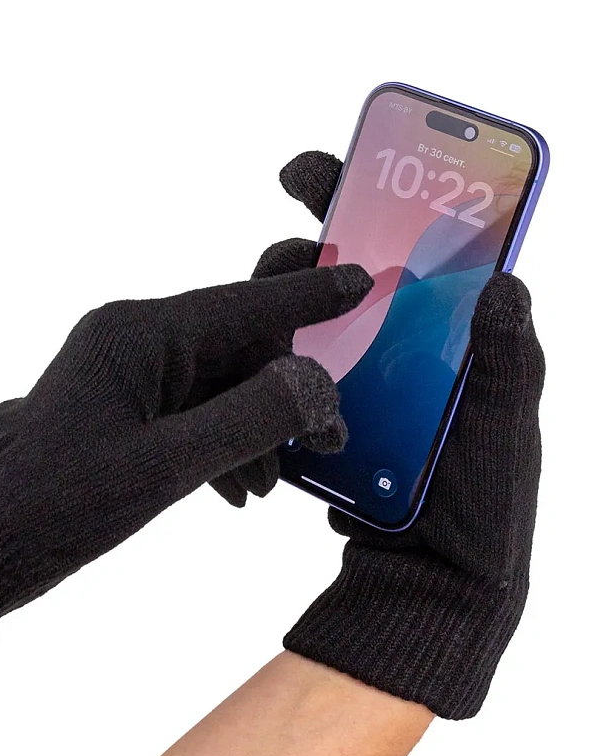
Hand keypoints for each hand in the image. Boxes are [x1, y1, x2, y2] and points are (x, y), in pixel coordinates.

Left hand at [0, 261, 370, 662]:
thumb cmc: (60, 503)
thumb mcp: (165, 467)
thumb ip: (249, 420)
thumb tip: (317, 387)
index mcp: (138, 334)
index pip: (243, 304)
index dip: (308, 294)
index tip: (361, 280)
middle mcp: (133, 340)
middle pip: (236, 346)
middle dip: (285, 391)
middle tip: (329, 437)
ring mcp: (127, 373)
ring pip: (218, 383)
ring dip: (253, 428)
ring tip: (266, 487)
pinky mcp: (124, 406)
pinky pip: (192, 408)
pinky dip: (222, 441)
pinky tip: (236, 489)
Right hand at [278, 151, 545, 718]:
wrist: (427, 583)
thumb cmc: (478, 509)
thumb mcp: (499, 434)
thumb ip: (503, 364)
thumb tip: (503, 283)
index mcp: (445, 330)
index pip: (407, 241)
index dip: (360, 194)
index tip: (308, 172)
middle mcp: (391, 343)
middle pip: (330, 275)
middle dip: (295, 262)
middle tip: (283, 274)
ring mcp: (347, 380)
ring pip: (292, 328)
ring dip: (267, 331)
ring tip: (262, 358)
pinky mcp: (313, 418)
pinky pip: (275, 386)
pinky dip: (257, 386)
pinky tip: (251, 402)